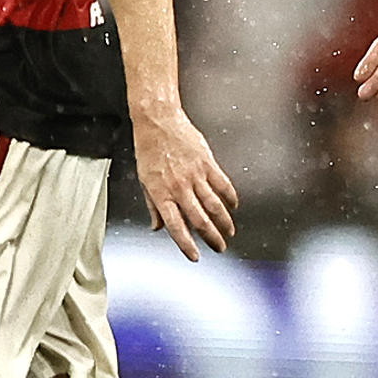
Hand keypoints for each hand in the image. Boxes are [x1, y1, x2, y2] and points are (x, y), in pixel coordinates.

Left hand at [132, 106, 239, 261]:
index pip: (176, 227)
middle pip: (200, 220)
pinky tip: (233, 205)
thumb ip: (153, 206)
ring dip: (224, 221)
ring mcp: (195, 175)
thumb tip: (157, 227)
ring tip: (230, 231)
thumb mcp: (144, 180)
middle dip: (212, 237)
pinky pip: (222, 184)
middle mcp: (179, 187)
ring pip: (214, 205)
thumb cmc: (149, 149)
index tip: (195, 256)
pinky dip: (230, 196)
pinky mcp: (207, 162)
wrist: (158, 121)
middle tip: (220, 247)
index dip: (186, 244)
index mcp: (161, 194)